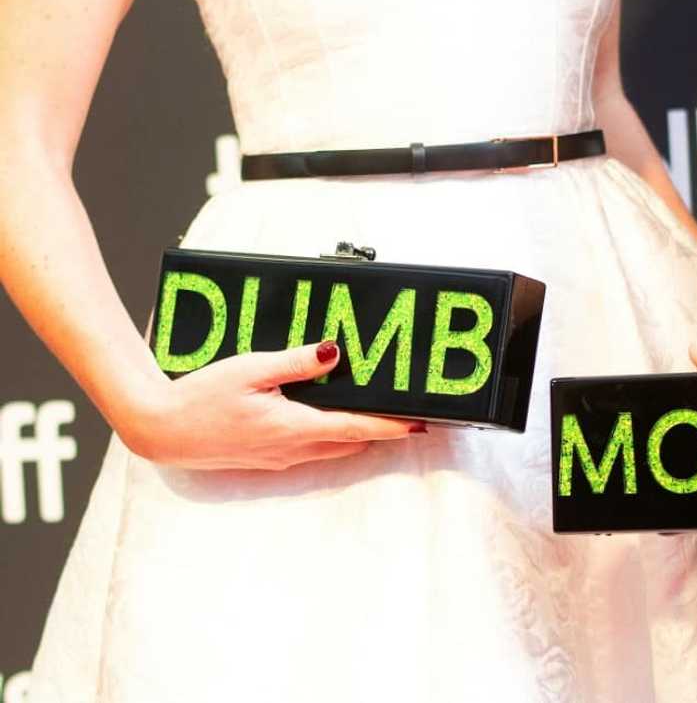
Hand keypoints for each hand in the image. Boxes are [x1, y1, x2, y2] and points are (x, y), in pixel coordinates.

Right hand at [118, 340, 423, 470]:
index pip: (357, 428)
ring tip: (379, 417)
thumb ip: (296, 362)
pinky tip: (330, 421)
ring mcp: (279, 458)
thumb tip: (335, 354)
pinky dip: (332, 437)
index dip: (392, 426)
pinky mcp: (267, 458)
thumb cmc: (200, 397)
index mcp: (294, 428)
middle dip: (382, 432)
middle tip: (409, 417)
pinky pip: (311, 450)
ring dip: (358, 435)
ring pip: (333, 449)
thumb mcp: (251, 369)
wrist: (161, 429)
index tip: (420, 424)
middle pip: (351, 443)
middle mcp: (292, 449)